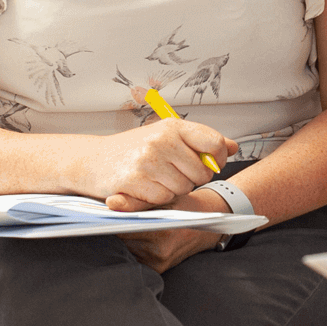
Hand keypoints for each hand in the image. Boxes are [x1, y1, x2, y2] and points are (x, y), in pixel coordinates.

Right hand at [71, 118, 237, 210]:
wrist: (92, 161)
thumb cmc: (133, 150)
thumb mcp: (167, 138)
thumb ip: (201, 142)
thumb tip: (234, 147)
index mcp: (173, 126)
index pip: (215, 143)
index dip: (216, 159)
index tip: (205, 163)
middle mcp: (162, 140)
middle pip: (202, 172)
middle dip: (190, 178)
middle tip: (170, 173)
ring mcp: (148, 160)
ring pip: (183, 188)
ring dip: (172, 190)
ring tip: (154, 179)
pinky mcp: (134, 180)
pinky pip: (163, 199)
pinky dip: (155, 199)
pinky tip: (142, 188)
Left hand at [117, 187, 228, 272]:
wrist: (207, 227)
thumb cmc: (186, 208)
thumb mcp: (166, 198)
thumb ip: (137, 202)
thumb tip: (110, 204)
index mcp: (162, 233)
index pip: (123, 230)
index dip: (111, 222)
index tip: (102, 214)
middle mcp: (159, 253)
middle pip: (123, 241)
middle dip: (116, 228)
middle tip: (112, 216)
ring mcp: (157, 264)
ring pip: (127, 249)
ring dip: (124, 238)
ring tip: (126, 224)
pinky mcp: (157, 269)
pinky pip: (136, 257)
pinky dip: (133, 247)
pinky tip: (136, 236)